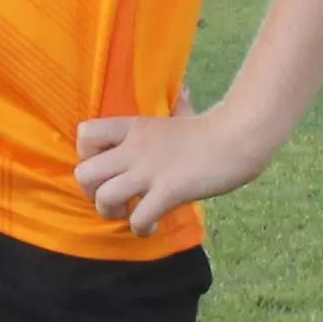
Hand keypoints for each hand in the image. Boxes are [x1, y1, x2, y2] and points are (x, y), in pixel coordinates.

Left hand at [72, 95, 280, 235]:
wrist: (239, 137)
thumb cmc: (215, 128)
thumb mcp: (186, 114)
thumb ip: (177, 107)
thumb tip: (183, 93)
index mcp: (134, 128)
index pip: (84, 134)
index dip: (87, 157)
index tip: (108, 168)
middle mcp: (134, 148)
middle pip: (84, 173)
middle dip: (92, 194)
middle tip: (114, 199)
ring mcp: (150, 171)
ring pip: (104, 198)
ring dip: (112, 214)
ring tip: (130, 215)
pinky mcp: (168, 191)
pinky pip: (139, 218)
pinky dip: (141, 229)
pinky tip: (153, 226)